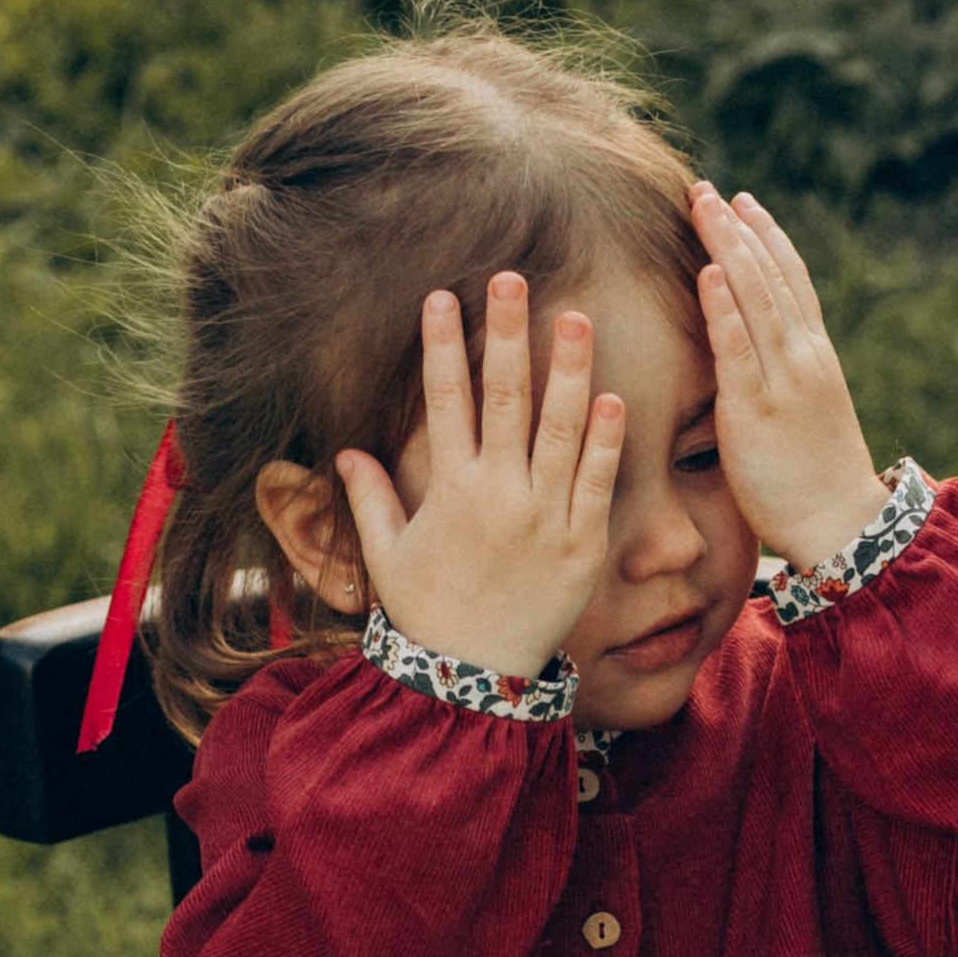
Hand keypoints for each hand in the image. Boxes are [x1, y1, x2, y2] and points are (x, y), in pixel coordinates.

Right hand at [334, 274, 622, 679]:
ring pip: (560, 430)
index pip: (444, 401)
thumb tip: (344, 453)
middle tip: (512, 277)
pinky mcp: (583, 547)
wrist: (474, 679)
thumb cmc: (428, 615)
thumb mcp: (388, 556)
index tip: (442, 294)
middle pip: (504, 398)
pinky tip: (614, 397)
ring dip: (567, 369)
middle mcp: (498, 496)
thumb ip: (370, 499)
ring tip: (574, 318)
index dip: (442, 344)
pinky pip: (599, 484)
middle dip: (506, 333)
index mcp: (449, 490)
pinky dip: (608, 441)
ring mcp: (544, 519)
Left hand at [690, 185, 886, 571]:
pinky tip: (707, 271)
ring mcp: (781, 380)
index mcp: (815, 356)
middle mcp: (803, 357)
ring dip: (726, 247)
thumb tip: (757, 368)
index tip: (741, 202)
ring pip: (755, 297)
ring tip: (702, 207)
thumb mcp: (808, 416)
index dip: (766, 236)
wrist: (841, 526)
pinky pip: (739, 349)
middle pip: (770, 274)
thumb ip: (785, 382)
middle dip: (737, 227)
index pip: (792, 279)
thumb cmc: (818, 482)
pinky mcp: (756, 411)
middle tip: (706, 189)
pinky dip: (724, 307)